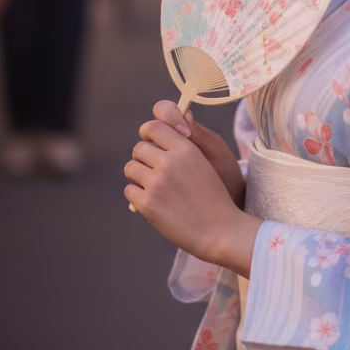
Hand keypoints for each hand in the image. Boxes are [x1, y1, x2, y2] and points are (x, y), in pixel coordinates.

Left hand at [124, 117, 259, 275]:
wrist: (221, 231)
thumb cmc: (215, 195)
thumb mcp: (210, 160)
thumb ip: (191, 139)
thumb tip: (182, 118)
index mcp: (186, 149)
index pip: (153, 126)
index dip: (150, 134)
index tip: (155, 144)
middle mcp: (169, 163)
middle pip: (139, 148)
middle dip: (144, 158)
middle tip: (156, 171)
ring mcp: (157, 184)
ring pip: (130, 168)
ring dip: (138, 176)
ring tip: (154, 186)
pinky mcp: (148, 204)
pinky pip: (129, 190)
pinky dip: (137, 195)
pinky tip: (154, 201)